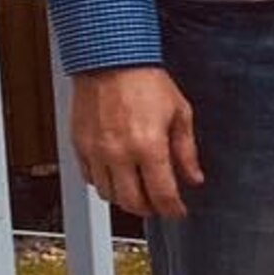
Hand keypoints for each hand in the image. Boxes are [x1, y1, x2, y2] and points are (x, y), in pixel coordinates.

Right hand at [68, 66, 202, 217]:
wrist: (110, 62)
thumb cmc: (146, 82)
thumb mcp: (180, 113)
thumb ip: (186, 151)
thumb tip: (194, 177)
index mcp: (148, 147)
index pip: (161, 193)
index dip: (172, 208)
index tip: (178, 212)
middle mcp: (119, 154)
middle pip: (132, 202)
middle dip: (149, 209)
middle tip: (159, 205)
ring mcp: (96, 153)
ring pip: (109, 194)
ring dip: (126, 199)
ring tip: (140, 191)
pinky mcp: (80, 148)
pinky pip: (91, 179)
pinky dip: (105, 184)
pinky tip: (118, 177)